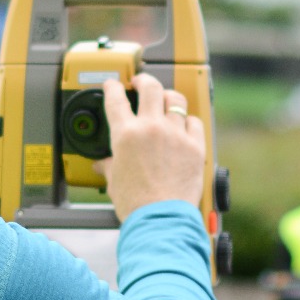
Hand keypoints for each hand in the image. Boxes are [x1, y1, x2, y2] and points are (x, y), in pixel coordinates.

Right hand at [100, 72, 206, 222]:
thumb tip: (104, 165)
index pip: (115, 98)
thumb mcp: (114, 181)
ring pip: (175, 100)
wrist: (160, 218)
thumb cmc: (136, 204)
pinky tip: (184, 125)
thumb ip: (109, 166)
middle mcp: (151, 128)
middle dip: (143, 80)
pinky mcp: (195, 146)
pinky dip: (188, 121)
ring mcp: (175, 135)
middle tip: (140, 82)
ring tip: (165, 100)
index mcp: (125, 135)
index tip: (113, 84)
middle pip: (150, 87)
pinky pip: (194, 122)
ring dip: (168, 97)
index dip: (112, 86)